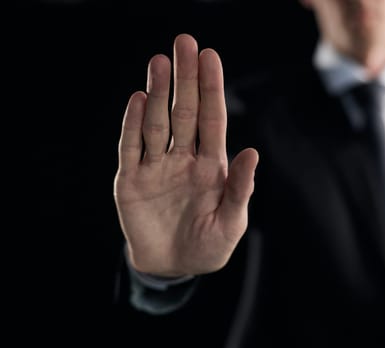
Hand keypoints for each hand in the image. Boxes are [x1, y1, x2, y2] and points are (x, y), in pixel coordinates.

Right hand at [114, 34, 258, 276]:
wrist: (173, 267)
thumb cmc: (208, 246)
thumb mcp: (231, 223)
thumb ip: (240, 189)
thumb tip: (252, 152)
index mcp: (211, 166)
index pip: (211, 119)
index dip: (211, 89)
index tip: (210, 57)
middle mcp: (184, 159)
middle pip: (184, 111)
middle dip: (185, 79)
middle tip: (184, 43)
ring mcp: (156, 167)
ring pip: (157, 122)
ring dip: (158, 93)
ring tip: (160, 63)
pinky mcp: (132, 180)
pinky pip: (132, 147)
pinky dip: (134, 124)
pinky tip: (139, 100)